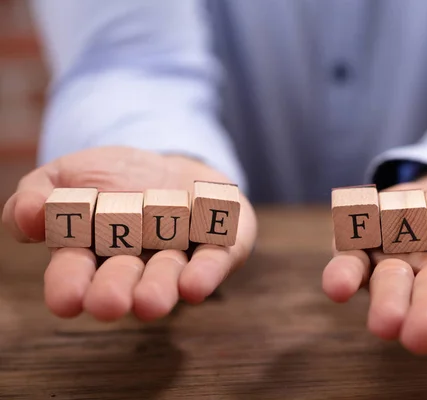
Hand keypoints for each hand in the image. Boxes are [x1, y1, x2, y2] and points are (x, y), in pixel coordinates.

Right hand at [2, 146, 256, 321]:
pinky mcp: (218, 248)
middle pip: (122, 277)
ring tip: (151, 302)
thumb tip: (26, 214)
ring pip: (167, 274)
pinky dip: (205, 272)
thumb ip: (40, 193)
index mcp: (92, 252)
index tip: (66, 300)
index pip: (74, 271)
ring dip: (159, 288)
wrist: (173, 166)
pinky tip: (194, 285)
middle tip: (109, 304)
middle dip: (114, 291)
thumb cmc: (116, 178)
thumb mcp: (69, 175)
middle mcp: (135, 262)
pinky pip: (213, 261)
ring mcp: (178, 256)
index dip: (69, 285)